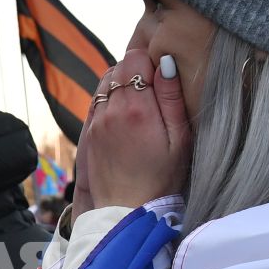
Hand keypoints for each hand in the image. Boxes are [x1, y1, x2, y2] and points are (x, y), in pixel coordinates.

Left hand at [81, 47, 190, 211]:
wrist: (126, 211)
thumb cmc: (161, 179)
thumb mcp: (179, 140)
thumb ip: (172, 98)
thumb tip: (166, 62)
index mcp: (136, 108)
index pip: (135, 58)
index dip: (151, 61)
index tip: (163, 78)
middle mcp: (110, 110)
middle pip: (118, 67)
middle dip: (136, 71)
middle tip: (155, 92)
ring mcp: (96, 121)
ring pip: (105, 82)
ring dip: (121, 84)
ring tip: (142, 104)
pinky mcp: (89, 132)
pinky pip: (97, 100)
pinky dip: (110, 99)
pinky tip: (126, 116)